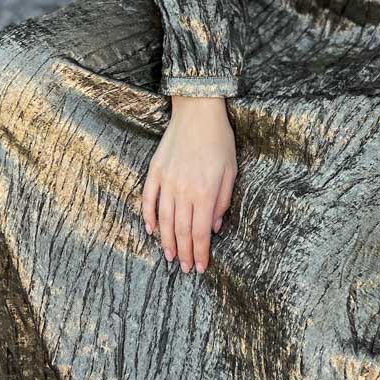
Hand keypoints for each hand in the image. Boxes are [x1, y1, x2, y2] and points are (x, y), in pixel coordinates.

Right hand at [142, 96, 236, 272]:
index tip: (201, 266)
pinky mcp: (155, 171)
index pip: (200, 232)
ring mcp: (167, 181)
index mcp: (205, 192)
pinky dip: (148, 216)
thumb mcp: (231, 171)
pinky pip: (148, 199)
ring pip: (164, 219)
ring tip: (170, 256)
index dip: (200, 252)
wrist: (198, 111)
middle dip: (184, 253)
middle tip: (185, 268)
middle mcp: (184, 190)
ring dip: (166, 241)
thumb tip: (214, 227)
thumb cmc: (220, 141)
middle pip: (181, 230)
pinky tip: (151, 230)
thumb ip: (223, 201)